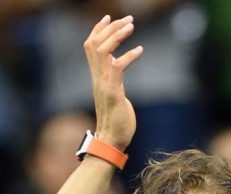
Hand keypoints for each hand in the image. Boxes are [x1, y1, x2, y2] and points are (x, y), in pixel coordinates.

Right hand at [84, 15, 141, 150]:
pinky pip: (117, 68)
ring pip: (102, 51)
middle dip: (111, 28)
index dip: (97, 30)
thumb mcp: (114, 93)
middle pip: (95, 43)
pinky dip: (129, 56)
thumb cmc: (116, 120)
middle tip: (128, 19)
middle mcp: (98, 78)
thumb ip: (114, 79)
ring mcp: (104, 84)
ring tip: (131, 26)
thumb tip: (117, 70)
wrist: (112, 140)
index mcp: (97, 77)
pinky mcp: (113, 93)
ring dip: (117, 36)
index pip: (90, 46)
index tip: (108, 17)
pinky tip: (140, 50)